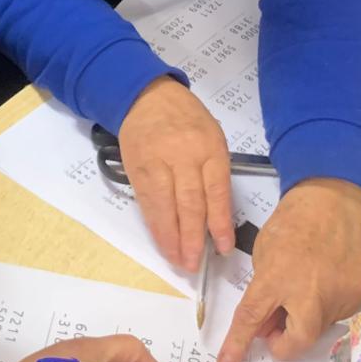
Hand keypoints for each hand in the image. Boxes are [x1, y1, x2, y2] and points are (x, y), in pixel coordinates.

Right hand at [117, 77, 235, 273]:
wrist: (147, 97)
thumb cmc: (186, 119)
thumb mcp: (211, 137)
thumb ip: (214, 173)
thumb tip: (216, 217)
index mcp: (210, 147)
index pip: (216, 191)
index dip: (219, 223)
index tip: (222, 248)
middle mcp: (184, 155)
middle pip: (190, 203)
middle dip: (193, 238)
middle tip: (195, 264)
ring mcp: (158, 162)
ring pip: (166, 207)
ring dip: (172, 238)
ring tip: (178, 261)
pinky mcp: (138, 169)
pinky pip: (148, 203)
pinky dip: (155, 226)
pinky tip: (162, 242)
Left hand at [217, 178, 360, 361]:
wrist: (334, 201)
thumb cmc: (293, 222)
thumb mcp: (264, 255)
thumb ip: (263, 293)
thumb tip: (265, 326)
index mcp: (277, 278)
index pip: (251, 321)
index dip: (237, 347)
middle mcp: (310, 292)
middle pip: (297, 342)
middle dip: (284, 342)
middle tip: (275, 324)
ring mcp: (339, 295)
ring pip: (317, 329)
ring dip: (304, 319)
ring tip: (303, 285)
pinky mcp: (359, 294)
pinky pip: (336, 314)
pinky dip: (324, 306)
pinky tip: (322, 279)